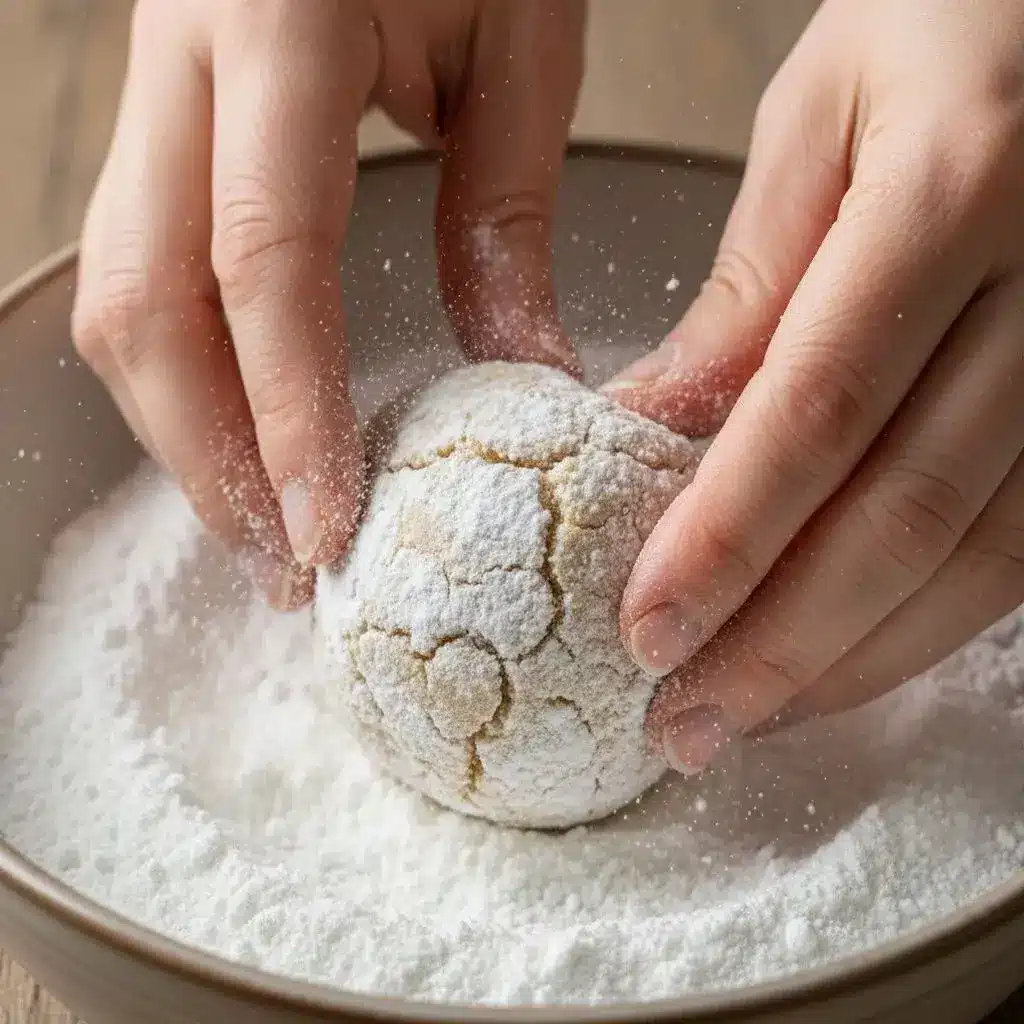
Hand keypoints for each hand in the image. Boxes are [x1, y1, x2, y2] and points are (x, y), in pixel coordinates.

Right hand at [73, 0, 583, 607]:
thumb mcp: (520, 46)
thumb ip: (504, 216)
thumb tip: (518, 378)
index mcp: (279, 27)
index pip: (262, 263)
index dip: (288, 412)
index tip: (326, 530)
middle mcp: (181, 63)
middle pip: (146, 302)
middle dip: (207, 455)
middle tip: (283, 565)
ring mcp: (152, 91)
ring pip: (118, 297)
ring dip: (184, 432)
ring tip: (261, 528)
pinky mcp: (159, 122)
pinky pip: (140, 271)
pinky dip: (187, 375)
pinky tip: (242, 436)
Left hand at [605, 0, 1023, 772]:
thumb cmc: (943, 26)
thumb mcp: (817, 124)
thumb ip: (746, 295)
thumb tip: (651, 433)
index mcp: (958, 190)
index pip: (820, 411)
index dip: (728, 539)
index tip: (647, 630)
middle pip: (906, 512)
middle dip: (784, 641)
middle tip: (685, 721)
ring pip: (982, 556)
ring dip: (855, 658)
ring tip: (748, 715)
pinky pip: (1022, 541)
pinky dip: (927, 620)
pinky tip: (844, 657)